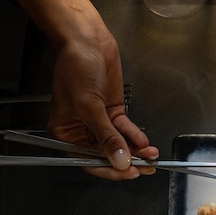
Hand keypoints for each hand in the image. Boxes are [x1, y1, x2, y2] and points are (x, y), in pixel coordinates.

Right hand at [13, 0, 158, 180]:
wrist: (88, 41)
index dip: (109, 169)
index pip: (87, 160)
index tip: (128, 173)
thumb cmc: (77, 67)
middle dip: (126, 161)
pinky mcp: (111, 110)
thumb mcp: (90, 106)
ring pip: (118, 142)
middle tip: (145, 168)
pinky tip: (145, 142)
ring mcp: (98, 121)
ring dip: (135, 150)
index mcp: (65, 132)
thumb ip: (107, 137)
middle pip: (105, 154)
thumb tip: (120, 160)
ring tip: (150, 155)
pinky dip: (135, 136)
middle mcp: (81, 129)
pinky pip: (124, 129)